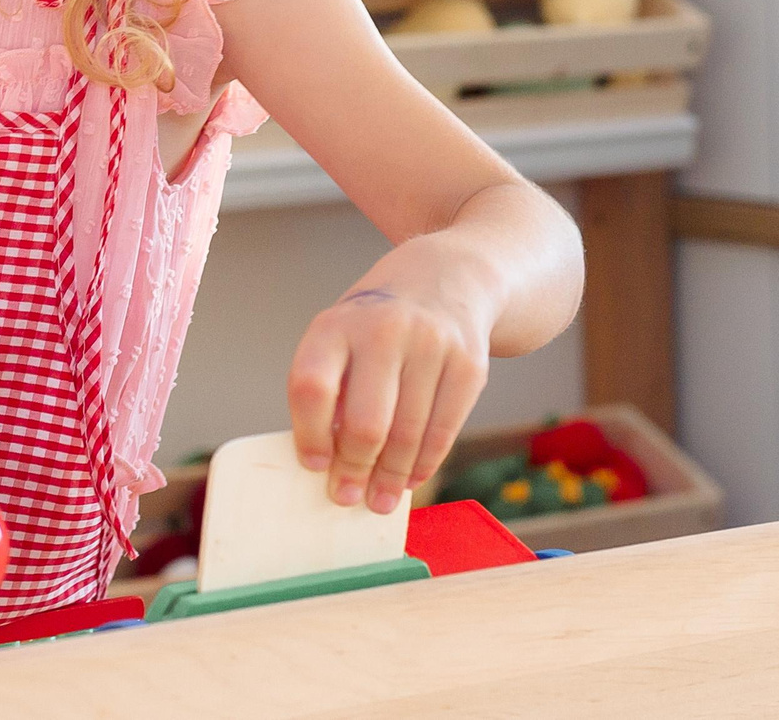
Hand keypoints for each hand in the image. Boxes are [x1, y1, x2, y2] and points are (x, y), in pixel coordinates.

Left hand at [288, 240, 496, 512]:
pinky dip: (424, 464)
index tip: (313, 465)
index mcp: (337, 324)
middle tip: (346, 497)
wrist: (446, 278)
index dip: (309, 434)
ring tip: (379, 500)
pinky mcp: (468, 365)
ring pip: (406, 434)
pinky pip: (443, 431)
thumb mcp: (341, 334)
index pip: (312, 387)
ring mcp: (431, 346)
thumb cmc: (376, 323)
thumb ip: (331, 386)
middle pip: (364, 422)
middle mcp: (383, 331)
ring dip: (390, 478)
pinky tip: (411, 479)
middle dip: (354, 469)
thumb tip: (327, 462)